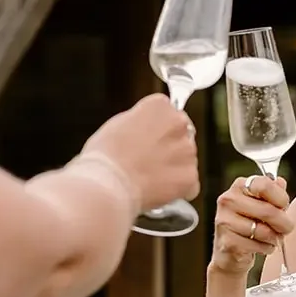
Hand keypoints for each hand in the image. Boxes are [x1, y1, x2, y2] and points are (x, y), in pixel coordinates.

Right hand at [83, 94, 199, 210]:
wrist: (108, 185)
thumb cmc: (105, 156)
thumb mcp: (118, 124)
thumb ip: (141, 122)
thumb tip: (148, 129)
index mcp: (160, 106)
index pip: (167, 112)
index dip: (154, 129)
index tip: (144, 139)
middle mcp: (180, 123)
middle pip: (181, 135)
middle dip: (169, 147)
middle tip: (148, 161)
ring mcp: (188, 151)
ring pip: (186, 160)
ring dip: (174, 168)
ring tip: (148, 178)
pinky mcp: (191, 177)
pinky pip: (189, 184)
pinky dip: (177, 189)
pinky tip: (157, 191)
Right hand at [209, 174, 293, 276]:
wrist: (230, 252)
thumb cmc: (250, 224)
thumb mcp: (262, 204)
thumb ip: (273, 191)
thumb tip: (280, 182)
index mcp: (239, 186)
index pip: (265, 185)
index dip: (281, 198)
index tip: (284, 207)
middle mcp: (228, 200)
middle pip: (268, 210)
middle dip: (284, 223)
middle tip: (287, 228)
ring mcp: (225, 221)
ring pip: (264, 231)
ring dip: (275, 237)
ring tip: (273, 238)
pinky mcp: (227, 242)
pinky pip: (257, 245)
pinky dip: (266, 248)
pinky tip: (263, 247)